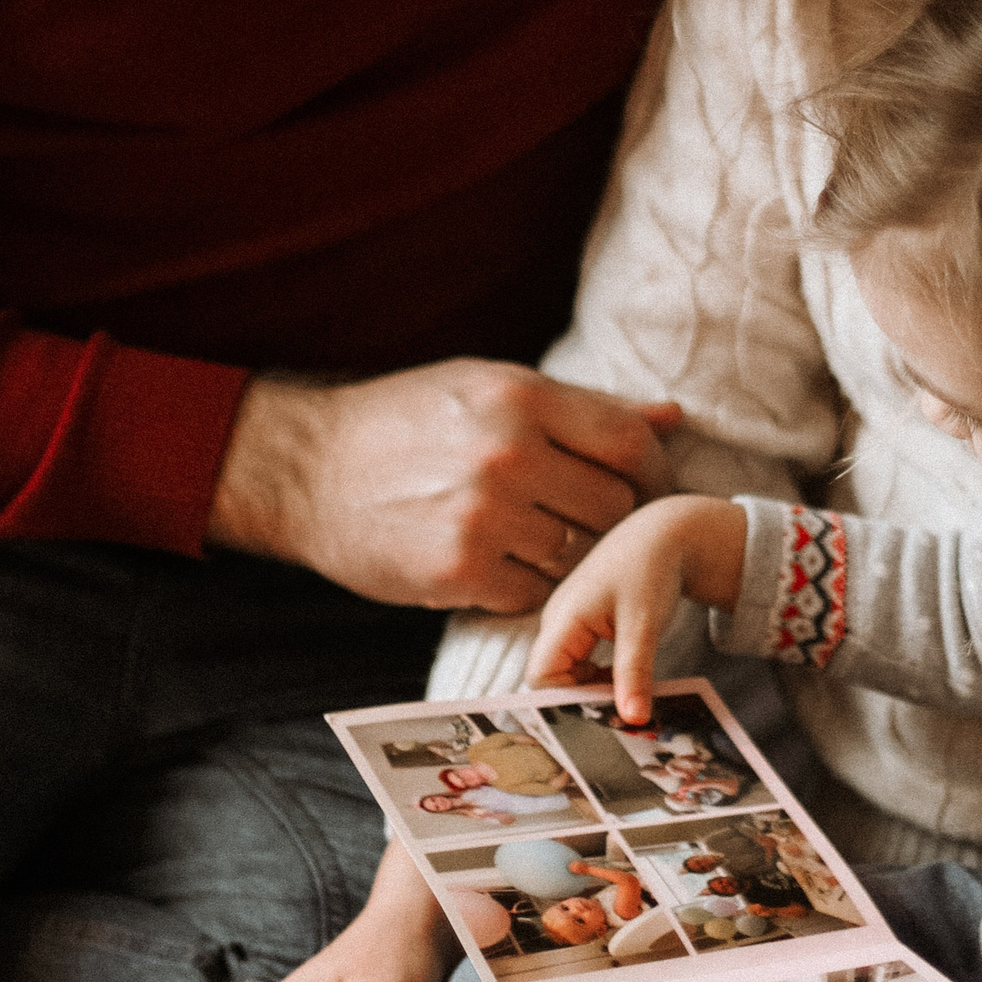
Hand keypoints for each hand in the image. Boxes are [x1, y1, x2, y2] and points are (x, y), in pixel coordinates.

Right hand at [210, 360, 681, 611]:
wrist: (308, 469)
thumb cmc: (405, 422)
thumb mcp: (488, 388)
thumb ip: (583, 408)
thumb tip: (672, 417)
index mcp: (521, 398)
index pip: (629, 444)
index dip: (651, 473)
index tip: (642, 488)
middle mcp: (508, 455)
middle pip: (614, 506)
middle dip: (611, 519)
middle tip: (588, 522)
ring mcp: (484, 517)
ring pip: (578, 555)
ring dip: (569, 556)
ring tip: (539, 540)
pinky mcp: (459, 572)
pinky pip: (533, 594)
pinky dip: (528, 587)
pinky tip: (503, 565)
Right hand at [529, 494, 748, 718]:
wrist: (661, 536)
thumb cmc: (650, 570)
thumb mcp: (644, 625)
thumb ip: (635, 673)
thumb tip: (633, 718)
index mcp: (563, 619)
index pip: (540, 677)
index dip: (566, 700)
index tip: (604, 711)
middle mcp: (557, 622)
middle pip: (551, 679)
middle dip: (582, 699)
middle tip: (622, 707)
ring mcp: (567, 624)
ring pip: (566, 674)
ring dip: (593, 689)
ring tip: (628, 689)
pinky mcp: (581, 627)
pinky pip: (579, 664)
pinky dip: (599, 677)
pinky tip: (626, 675)